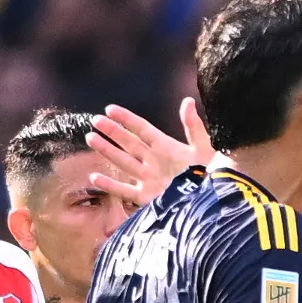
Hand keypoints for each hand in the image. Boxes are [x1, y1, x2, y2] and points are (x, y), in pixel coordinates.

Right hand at [86, 98, 209, 206]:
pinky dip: (109, 185)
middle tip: (95, 120)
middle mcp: (153, 161)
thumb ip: (193, 126)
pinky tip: (94, 177)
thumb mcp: (203, 148)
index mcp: (165, 147)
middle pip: (128, 143)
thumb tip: (188, 100)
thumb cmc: (209, 175)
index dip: (127, 119)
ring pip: (122, 162)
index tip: (110, 109)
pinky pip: (124, 190)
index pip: (142, 129)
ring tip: (90, 138)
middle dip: (112, 132)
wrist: (210, 202)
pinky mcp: (146, 198)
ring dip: (107, 151)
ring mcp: (148, 179)